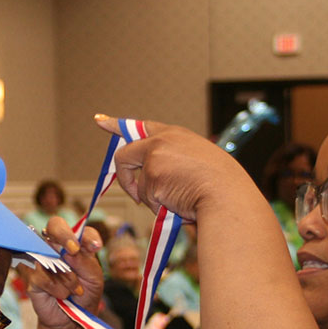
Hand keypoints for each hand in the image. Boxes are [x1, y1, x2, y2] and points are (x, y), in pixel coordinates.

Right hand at [21, 217, 103, 328]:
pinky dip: (56, 288)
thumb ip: (85, 262)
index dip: (87, 236)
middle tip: (73, 249)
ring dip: (67, 276)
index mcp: (77, 244)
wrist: (70, 319)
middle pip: (55, 225)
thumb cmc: (84, 295)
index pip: (82, 231)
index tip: (95, 247)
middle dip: (64, 235)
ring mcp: (42, 258)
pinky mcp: (31, 274)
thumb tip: (69, 251)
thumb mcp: (94, 279)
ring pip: (50, 254)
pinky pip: (42, 275)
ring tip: (75, 291)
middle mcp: (57, 247)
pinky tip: (61, 295)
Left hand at [94, 115, 251, 224]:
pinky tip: (179, 203)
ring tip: (178, 200)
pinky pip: (146, 199)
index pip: (141, 126)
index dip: (117, 125)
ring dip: (152, 200)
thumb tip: (152, 185)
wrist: (228, 195)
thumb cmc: (220, 186)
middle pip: (124, 156)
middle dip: (124, 178)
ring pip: (139, 186)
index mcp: (175, 135)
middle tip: (134, 194)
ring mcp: (155, 157)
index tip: (99, 120)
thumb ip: (172, 162)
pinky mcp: (152, 176)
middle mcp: (161, 141)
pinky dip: (159, 208)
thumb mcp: (198, 161)